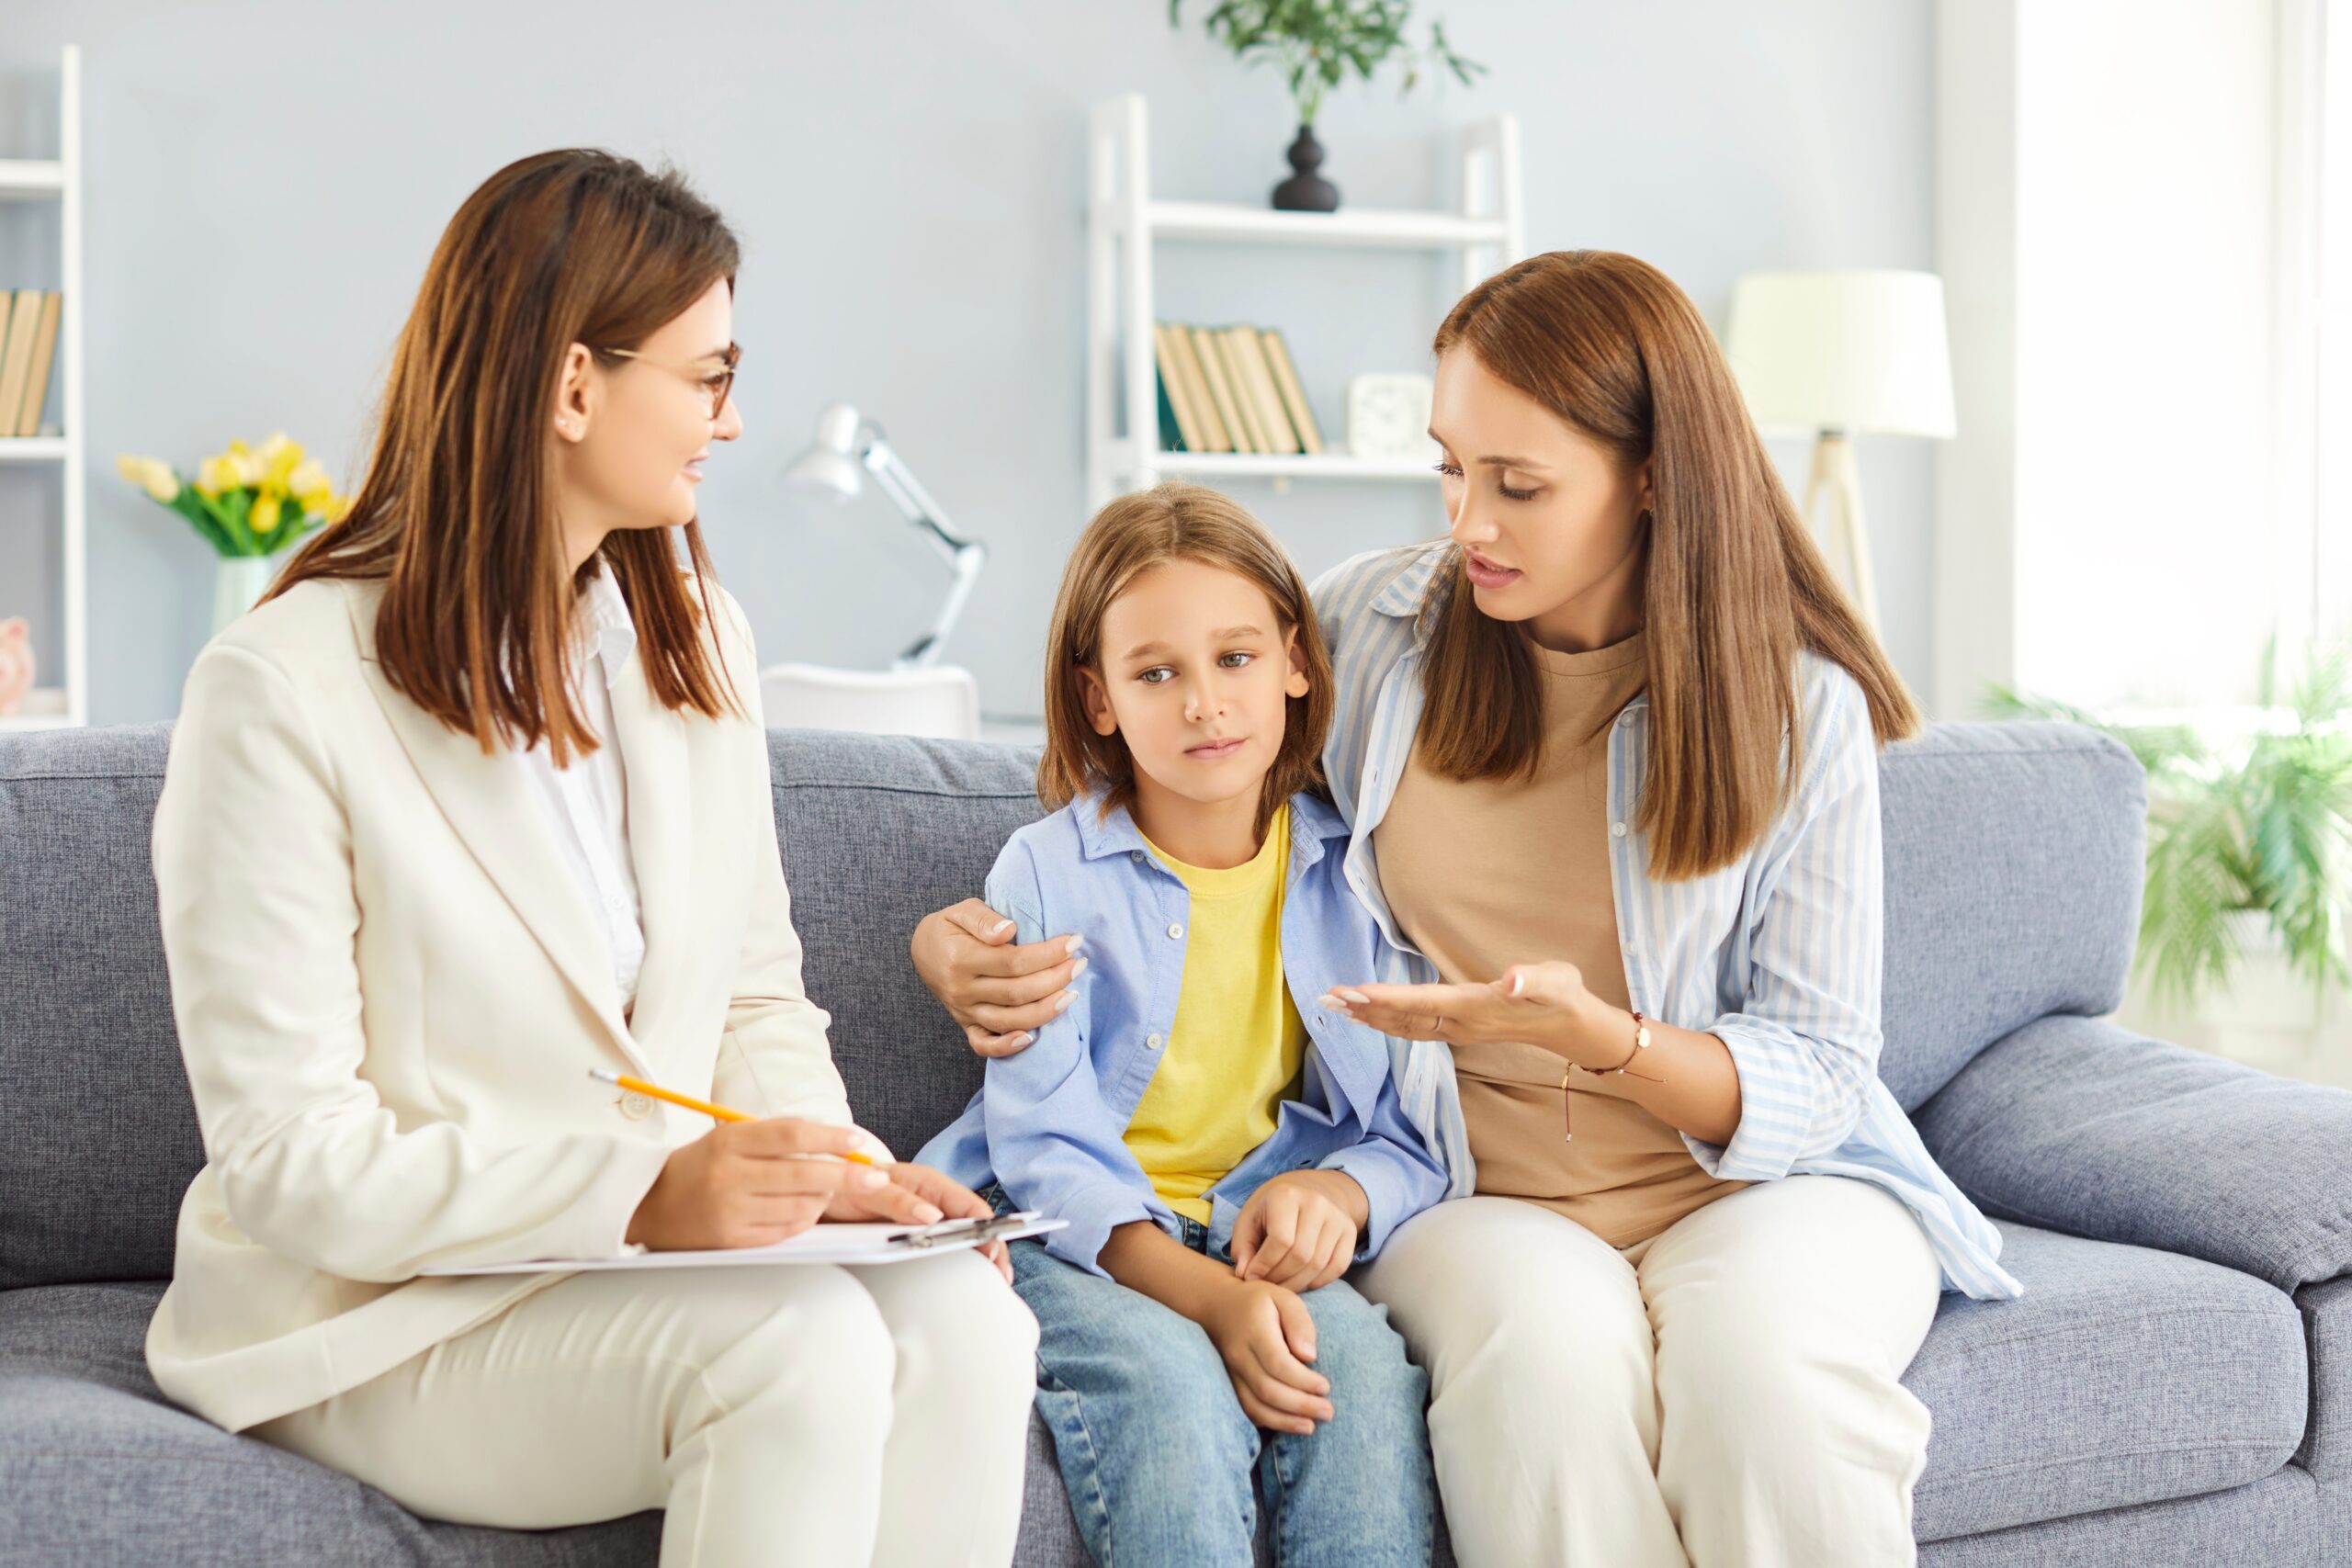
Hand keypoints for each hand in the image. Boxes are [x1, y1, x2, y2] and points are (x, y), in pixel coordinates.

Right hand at [626, 1118, 887, 1250]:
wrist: (650, 1205)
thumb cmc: (701, 1166)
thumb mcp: (730, 1138)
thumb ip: (776, 1139)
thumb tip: (836, 1143)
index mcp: (729, 1142)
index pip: (791, 1134)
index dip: (830, 1137)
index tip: (858, 1141)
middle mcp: (729, 1176)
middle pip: (803, 1173)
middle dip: (848, 1175)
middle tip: (877, 1177)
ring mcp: (730, 1211)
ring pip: (800, 1206)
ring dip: (824, 1199)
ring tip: (828, 1190)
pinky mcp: (732, 1240)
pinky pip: (786, 1230)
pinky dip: (805, 1219)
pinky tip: (807, 1209)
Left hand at [823, 1160, 1013, 1283]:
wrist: (823, 1190)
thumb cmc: (850, 1181)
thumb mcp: (870, 1189)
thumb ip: (898, 1199)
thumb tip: (931, 1217)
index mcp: (930, 1185)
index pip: (970, 1207)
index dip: (986, 1228)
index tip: (992, 1249)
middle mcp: (934, 1203)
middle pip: (974, 1226)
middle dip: (992, 1249)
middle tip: (1001, 1276)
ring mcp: (927, 1222)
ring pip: (962, 1240)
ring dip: (979, 1258)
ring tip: (992, 1282)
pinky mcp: (915, 1238)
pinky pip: (943, 1250)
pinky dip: (958, 1263)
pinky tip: (966, 1279)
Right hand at [909, 899, 1083, 1058]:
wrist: (923, 950)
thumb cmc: (949, 927)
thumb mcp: (961, 911)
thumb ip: (984, 919)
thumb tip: (1009, 931)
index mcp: (961, 959)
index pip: (1013, 962)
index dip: (1048, 954)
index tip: (1073, 942)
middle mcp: (962, 990)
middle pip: (1017, 992)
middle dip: (1055, 979)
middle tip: (1079, 964)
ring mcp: (963, 1011)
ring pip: (1008, 1020)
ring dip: (1044, 1012)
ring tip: (1071, 996)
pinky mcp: (965, 1024)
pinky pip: (984, 1044)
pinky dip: (1006, 1047)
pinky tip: (1032, 1038)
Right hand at [1199, 1278, 1332, 1435]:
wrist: (1218, 1307)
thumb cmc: (1260, 1302)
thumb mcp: (1283, 1298)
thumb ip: (1299, 1322)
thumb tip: (1309, 1356)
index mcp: (1254, 1331)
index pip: (1278, 1363)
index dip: (1303, 1380)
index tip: (1326, 1387)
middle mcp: (1238, 1355)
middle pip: (1268, 1389)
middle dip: (1300, 1405)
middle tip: (1328, 1412)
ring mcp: (1230, 1373)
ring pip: (1254, 1405)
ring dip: (1284, 1421)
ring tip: (1311, 1427)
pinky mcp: (1229, 1384)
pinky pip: (1246, 1409)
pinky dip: (1267, 1422)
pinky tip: (1289, 1425)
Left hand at [1231, 1170, 1366, 1292]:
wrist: (1306, 1191)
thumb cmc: (1271, 1210)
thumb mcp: (1248, 1219)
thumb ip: (1243, 1246)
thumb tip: (1245, 1274)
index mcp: (1287, 1195)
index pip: (1281, 1240)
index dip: (1264, 1265)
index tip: (1251, 1277)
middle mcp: (1317, 1202)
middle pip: (1301, 1255)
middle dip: (1280, 1277)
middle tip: (1266, 1285)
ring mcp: (1337, 1217)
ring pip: (1318, 1264)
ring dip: (1296, 1284)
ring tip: (1280, 1285)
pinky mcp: (1350, 1231)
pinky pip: (1337, 1267)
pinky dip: (1317, 1282)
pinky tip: (1300, 1281)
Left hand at [1321, 960, 1618, 1069]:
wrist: (1569, 1025)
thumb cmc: (1561, 995)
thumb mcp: (1555, 981)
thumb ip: (1532, 981)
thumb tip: (1511, 982)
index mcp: (1476, 1007)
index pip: (1424, 1003)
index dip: (1388, 998)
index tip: (1355, 992)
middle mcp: (1460, 1024)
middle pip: (1403, 1018)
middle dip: (1364, 1008)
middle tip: (1325, 998)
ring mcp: (1456, 1031)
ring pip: (1402, 1026)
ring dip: (1367, 1016)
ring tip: (1333, 1006)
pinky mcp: (1456, 1030)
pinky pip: (1411, 1028)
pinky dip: (1384, 1021)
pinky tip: (1366, 1015)